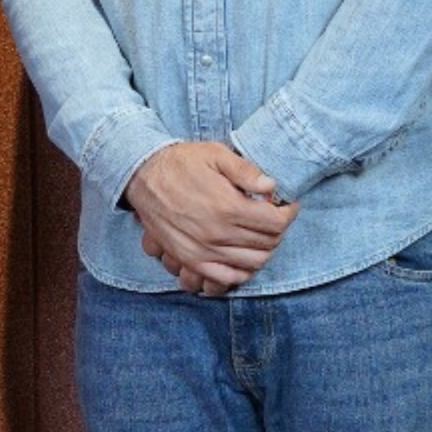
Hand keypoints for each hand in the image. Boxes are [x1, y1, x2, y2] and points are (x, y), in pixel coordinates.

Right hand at [125, 142, 297, 294]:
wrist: (142, 176)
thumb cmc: (181, 163)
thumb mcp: (215, 154)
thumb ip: (246, 171)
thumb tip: (272, 187)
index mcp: (228, 207)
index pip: (276, 222)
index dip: (288, 213)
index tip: (288, 205)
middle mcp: (218, 234)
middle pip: (268, 244)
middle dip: (278, 230)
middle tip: (274, 217)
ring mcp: (204, 251)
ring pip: (253, 263)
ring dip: (264, 249)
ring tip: (261, 234)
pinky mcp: (191, 260)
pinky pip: (227, 277)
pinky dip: (242, 271)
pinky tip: (243, 256)